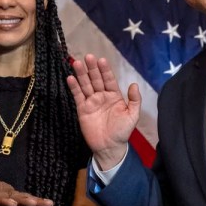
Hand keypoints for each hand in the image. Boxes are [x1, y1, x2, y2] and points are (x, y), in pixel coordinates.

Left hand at [0, 177, 52, 205]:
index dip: (4, 199)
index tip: (12, 204)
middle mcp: (2, 189)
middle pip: (14, 194)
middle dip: (24, 200)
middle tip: (34, 204)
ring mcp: (9, 192)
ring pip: (23, 196)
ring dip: (35, 200)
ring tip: (48, 203)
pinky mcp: (14, 197)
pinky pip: (26, 199)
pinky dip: (37, 202)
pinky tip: (48, 205)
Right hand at [67, 54, 140, 169]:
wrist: (109, 147)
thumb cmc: (122, 131)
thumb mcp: (132, 116)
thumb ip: (134, 100)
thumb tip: (134, 84)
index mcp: (114, 95)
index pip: (108, 79)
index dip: (105, 70)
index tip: (101, 60)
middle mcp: (101, 96)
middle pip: (95, 79)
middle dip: (92, 69)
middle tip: (88, 57)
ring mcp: (91, 101)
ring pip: (85, 85)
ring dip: (81, 74)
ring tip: (77, 63)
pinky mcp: (82, 109)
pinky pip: (77, 96)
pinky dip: (74, 87)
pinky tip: (70, 78)